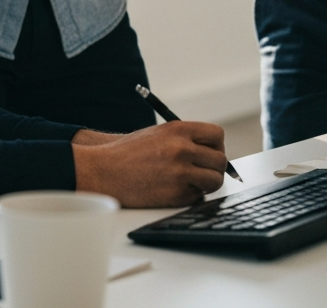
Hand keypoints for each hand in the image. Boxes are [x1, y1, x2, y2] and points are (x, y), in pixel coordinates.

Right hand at [72, 120, 227, 207]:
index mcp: (178, 129)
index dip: (216, 145)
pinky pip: (198, 197)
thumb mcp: (160, 134)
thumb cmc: (131, 152)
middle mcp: (182, 149)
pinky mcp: (176, 195)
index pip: (217, 135)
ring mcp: (180, 173)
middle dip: (214, 167)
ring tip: (191, 181)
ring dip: (207, 183)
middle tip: (202, 171)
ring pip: (215, 181)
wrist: (106, 170)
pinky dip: (191, 195)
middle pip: (220, 160)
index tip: (209, 152)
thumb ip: (186, 139)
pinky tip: (173, 189)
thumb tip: (214, 153)